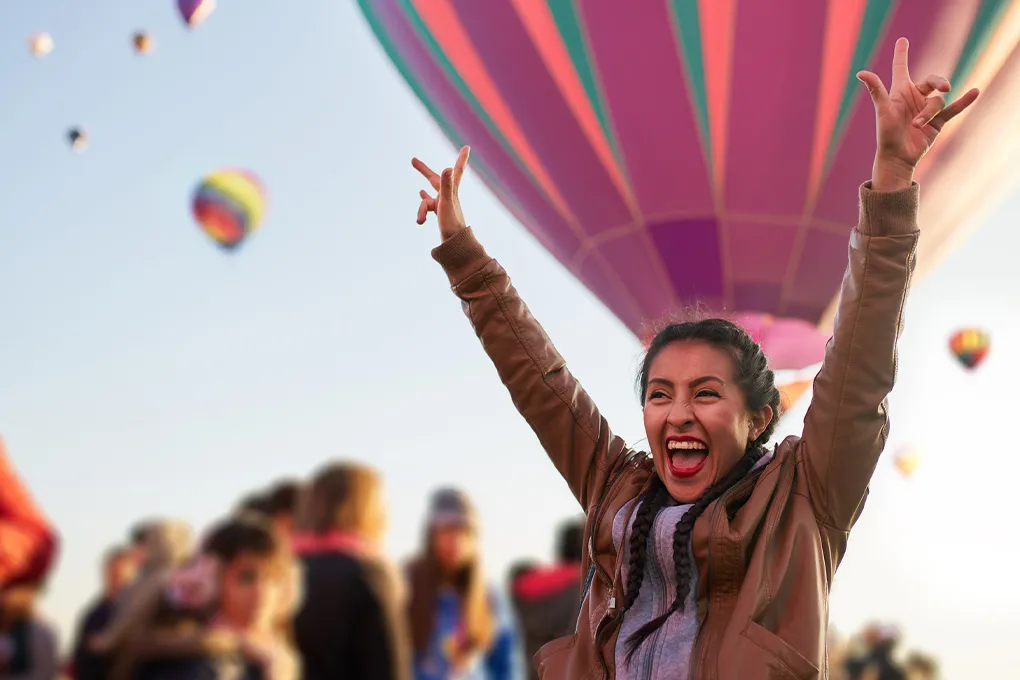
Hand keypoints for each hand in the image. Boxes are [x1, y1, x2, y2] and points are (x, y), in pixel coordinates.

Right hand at [412, 146, 469, 240]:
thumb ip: (446, 185)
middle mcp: (448, 196)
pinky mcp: (440, 214)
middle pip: (435, 180)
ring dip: (422, 208)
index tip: (467, 147)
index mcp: (452, 191)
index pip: (457, 171)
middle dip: (423, 171)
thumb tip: (447, 168)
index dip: (461, 159)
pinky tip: (421, 198)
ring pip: (428, 199)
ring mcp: (444, 205)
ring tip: (420, 220)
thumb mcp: (446, 202)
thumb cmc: (452, 223)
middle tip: (413, 161)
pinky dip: (423, 205)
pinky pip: (429, 205)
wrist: (456, 244)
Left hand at [857, 37, 978, 190]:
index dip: (901, 54)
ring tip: (916, 125)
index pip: (901, 67)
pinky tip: (975, 92)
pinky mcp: (938, 121)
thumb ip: (876, 90)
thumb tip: (861, 72)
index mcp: (900, 92)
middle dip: (939, 81)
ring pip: (938, 101)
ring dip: (928, 113)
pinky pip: (954, 108)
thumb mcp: (883, 110)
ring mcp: (927, 108)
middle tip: (944, 87)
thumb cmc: (886, 134)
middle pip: (932, 81)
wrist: (898, 158)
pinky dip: (964, 101)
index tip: (902, 40)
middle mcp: (914, 97)